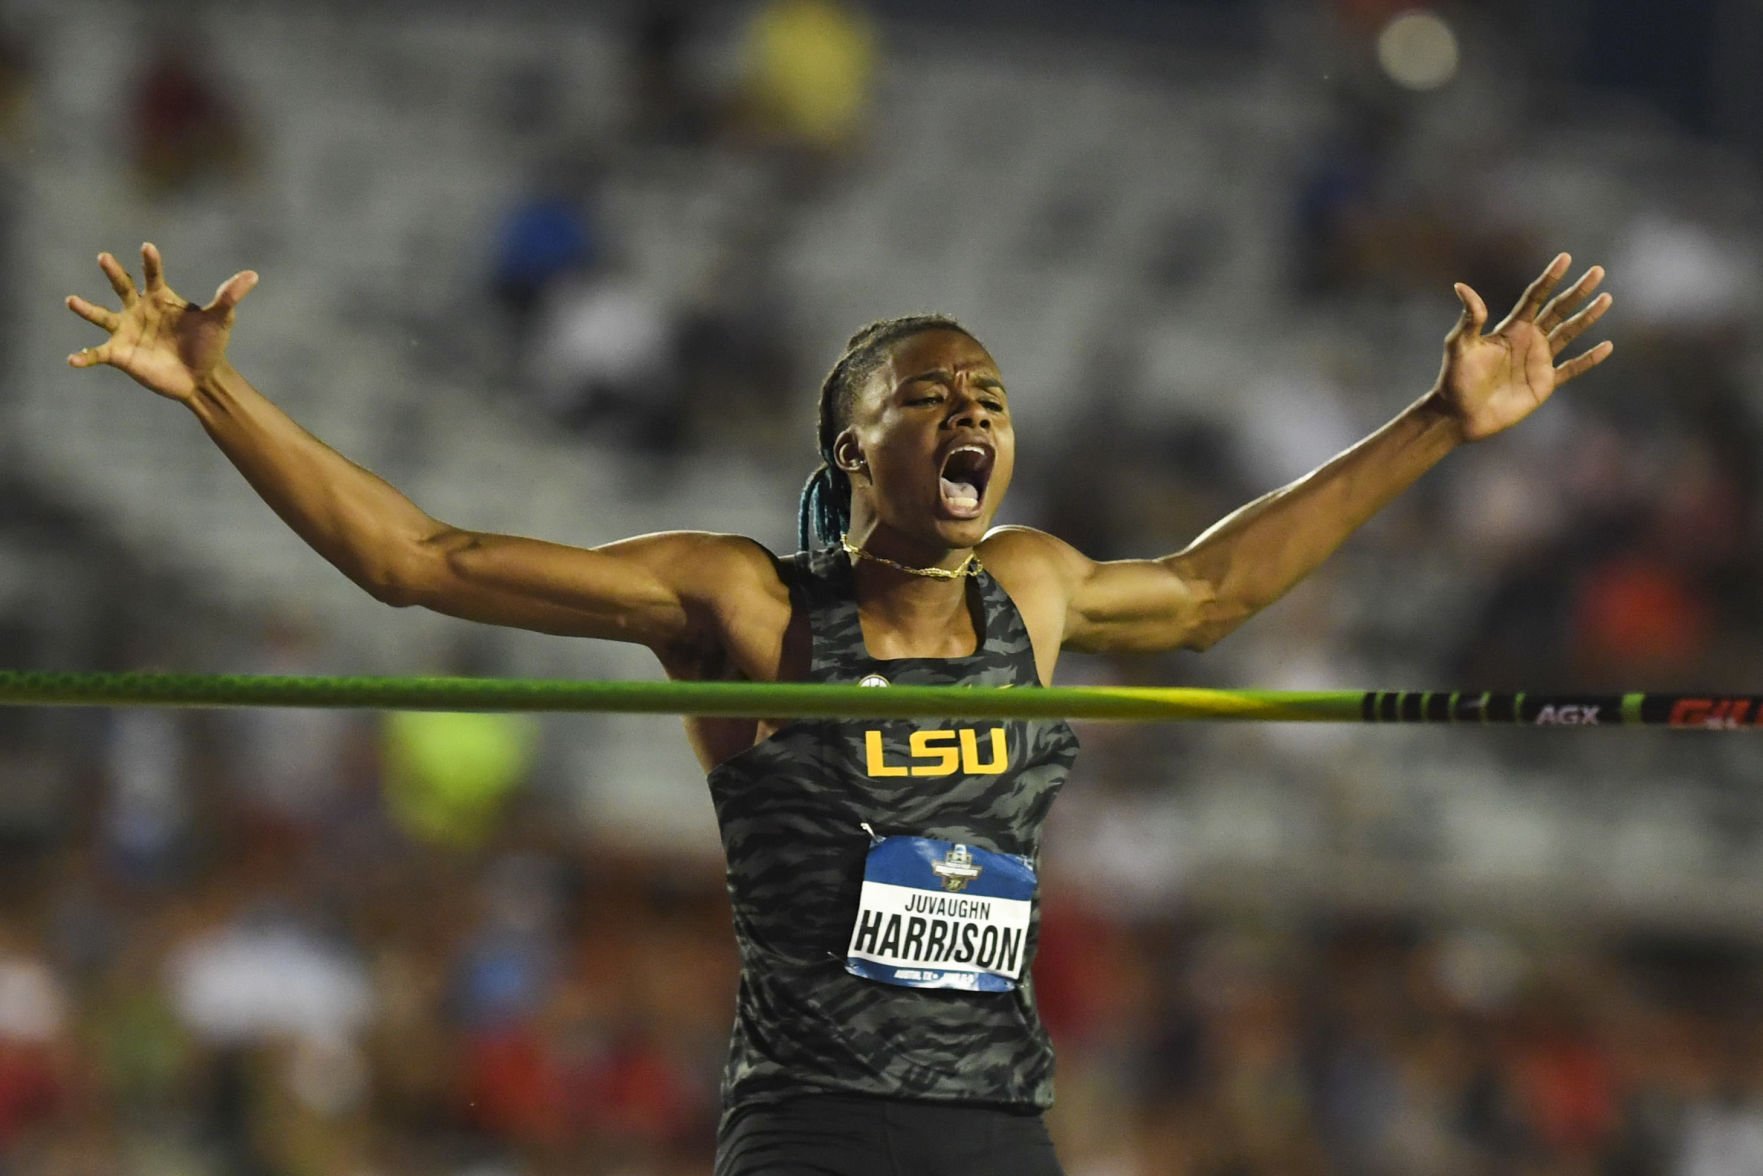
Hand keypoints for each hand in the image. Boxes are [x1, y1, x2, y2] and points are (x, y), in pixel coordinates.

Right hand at [65, 243, 257, 403]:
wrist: (202, 378)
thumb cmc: (209, 345)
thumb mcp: (221, 319)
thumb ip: (230, 296)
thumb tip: (253, 275)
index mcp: (160, 298)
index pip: (153, 274)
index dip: (150, 261)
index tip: (148, 248)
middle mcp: (139, 310)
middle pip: (122, 286)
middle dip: (113, 272)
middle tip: (104, 257)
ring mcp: (127, 331)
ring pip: (101, 316)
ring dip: (85, 309)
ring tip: (71, 300)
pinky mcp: (121, 355)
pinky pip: (98, 354)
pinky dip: (84, 357)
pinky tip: (72, 360)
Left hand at [1433, 253, 1613, 442]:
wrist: (1459, 415)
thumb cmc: (1455, 380)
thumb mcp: (1459, 346)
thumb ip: (1469, 318)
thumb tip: (1461, 286)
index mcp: (1510, 329)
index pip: (1535, 297)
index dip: (1550, 278)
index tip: (1565, 258)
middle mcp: (1528, 341)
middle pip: (1558, 310)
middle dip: (1577, 291)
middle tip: (1598, 271)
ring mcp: (1538, 361)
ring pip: (1570, 333)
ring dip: (1588, 316)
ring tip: (1606, 298)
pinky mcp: (1544, 383)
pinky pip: (1572, 368)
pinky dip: (1589, 359)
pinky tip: (1607, 346)